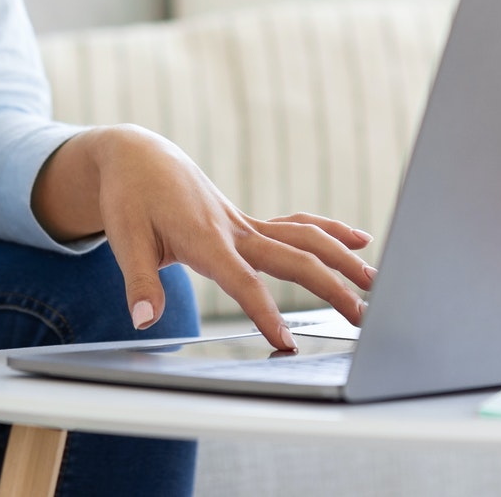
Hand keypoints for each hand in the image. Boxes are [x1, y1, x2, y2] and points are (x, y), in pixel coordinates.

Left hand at [42, 125, 378, 352]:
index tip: (287, 343)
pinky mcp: (248, 223)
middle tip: (361, 318)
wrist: (138, 156)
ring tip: (375, 283)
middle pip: (292, 260)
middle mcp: (234, 230)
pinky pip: (297, 226)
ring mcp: (245, 224)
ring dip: (341, 258)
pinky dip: (330, 231)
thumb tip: (144, 319)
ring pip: (304, 238)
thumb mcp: (125, 239)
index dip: (265, 312)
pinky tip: (360, 241)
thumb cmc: (130, 198)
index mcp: (205, 239)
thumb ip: (140, 282)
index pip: (243, 282)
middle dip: (330, 288)